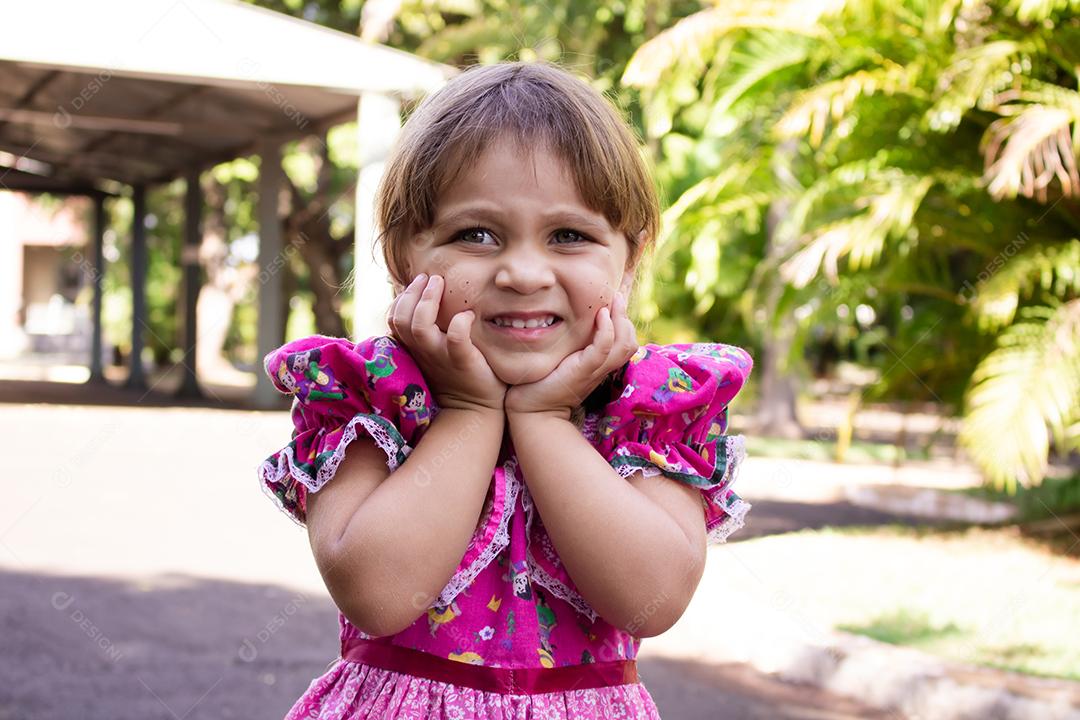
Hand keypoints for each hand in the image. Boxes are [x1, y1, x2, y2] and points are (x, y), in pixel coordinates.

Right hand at [388, 273, 506, 412]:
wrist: (475, 411)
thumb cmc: (457, 377)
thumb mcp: (436, 352)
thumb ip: (429, 331)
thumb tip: (429, 301)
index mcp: (414, 349)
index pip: (394, 319)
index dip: (401, 299)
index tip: (417, 284)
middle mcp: (423, 352)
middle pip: (401, 319)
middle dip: (412, 293)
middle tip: (428, 277)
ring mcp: (441, 357)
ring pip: (420, 326)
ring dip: (428, 301)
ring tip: (439, 282)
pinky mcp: (463, 361)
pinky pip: (456, 339)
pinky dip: (459, 324)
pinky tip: (467, 315)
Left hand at [504, 287, 637, 418]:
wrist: (530, 410)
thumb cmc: (540, 382)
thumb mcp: (560, 359)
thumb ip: (568, 344)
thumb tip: (560, 318)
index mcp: (598, 365)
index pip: (624, 342)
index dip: (625, 321)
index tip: (616, 299)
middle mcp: (600, 368)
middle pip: (630, 342)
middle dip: (626, 316)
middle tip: (617, 296)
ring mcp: (593, 370)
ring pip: (623, 344)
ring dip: (621, 319)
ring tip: (612, 301)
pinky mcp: (582, 371)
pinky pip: (603, 349)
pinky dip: (606, 330)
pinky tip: (601, 314)